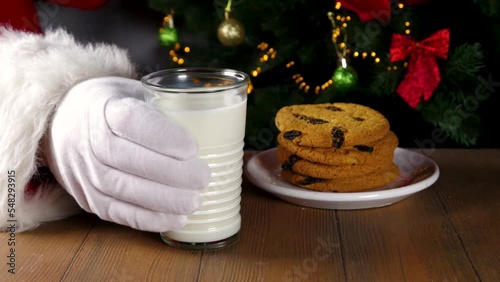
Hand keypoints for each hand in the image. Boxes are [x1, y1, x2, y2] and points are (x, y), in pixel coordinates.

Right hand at [43, 77, 209, 231]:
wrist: (63, 125)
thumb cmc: (113, 106)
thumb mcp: (133, 91)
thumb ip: (164, 105)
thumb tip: (214, 124)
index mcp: (102, 107)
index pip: (129, 120)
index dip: (162, 136)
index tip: (194, 146)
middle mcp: (87, 140)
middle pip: (128, 159)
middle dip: (171, 173)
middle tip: (204, 177)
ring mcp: (83, 172)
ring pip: (123, 189)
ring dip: (163, 199)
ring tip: (195, 201)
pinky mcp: (87, 198)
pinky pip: (117, 213)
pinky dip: (148, 219)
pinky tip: (176, 218)